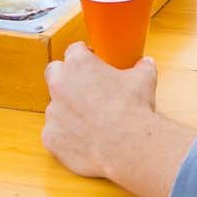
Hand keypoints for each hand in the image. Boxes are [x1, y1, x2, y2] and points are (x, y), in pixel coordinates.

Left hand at [42, 43, 159, 179]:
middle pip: (54, 72)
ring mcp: (53, 111)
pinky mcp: (50, 136)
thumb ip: (142, 67)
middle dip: (65, 77)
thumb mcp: (144, 79)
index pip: (74, 50)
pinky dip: (66, 136)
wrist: (128, 146)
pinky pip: (54, 133)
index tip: (92, 62)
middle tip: (84, 88)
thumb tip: (146, 64)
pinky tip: (85, 140)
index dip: (85, 55)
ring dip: (68, 110)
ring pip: (56, 106)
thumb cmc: (133, 109)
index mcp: (79, 64)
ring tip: (90, 121)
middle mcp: (60, 84)